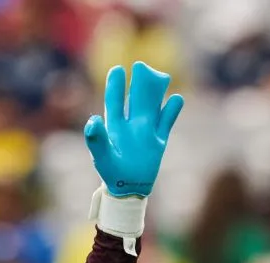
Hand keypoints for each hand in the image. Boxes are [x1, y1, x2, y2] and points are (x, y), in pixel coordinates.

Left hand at [85, 62, 182, 198]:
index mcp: (115, 126)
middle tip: (140, 65)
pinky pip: (166, 123)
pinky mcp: (159, 141)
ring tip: (162, 76)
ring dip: (157, 93)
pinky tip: (176, 99)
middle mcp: (131, 125)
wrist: (128, 189)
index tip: (118, 69)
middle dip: (138, 83)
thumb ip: (96, 139)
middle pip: (136, 99)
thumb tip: (93, 119)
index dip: (116, 86)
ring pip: (153, 107)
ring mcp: (146, 131)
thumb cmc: (111, 172)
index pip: (115, 101)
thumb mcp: (102, 155)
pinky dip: (172, 111)